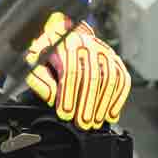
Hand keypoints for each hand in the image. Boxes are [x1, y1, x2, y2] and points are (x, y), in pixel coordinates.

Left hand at [25, 12, 130, 129]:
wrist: (62, 34)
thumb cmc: (48, 52)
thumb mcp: (35, 61)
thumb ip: (39, 77)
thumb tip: (52, 96)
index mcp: (66, 43)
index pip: (71, 70)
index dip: (68, 94)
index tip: (65, 113)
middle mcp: (88, 44)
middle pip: (92, 76)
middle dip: (87, 103)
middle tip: (82, 123)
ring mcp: (103, 51)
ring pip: (109, 78)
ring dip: (102, 104)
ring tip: (95, 122)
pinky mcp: (114, 59)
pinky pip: (122, 78)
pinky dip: (118, 98)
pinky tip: (111, 114)